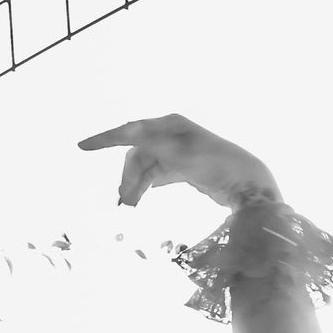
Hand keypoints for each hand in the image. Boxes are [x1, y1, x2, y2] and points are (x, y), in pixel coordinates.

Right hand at [76, 116, 278, 209]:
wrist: (251, 185)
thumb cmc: (222, 166)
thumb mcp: (186, 156)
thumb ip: (157, 146)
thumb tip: (130, 134)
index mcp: (171, 125)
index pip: (131, 131)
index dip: (105, 139)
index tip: (81, 147)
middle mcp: (172, 134)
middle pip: (137, 154)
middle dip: (127, 177)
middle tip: (124, 204)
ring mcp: (177, 151)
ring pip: (145, 167)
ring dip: (135, 185)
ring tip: (129, 207)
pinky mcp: (183, 167)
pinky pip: (156, 175)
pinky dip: (147, 186)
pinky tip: (139, 198)